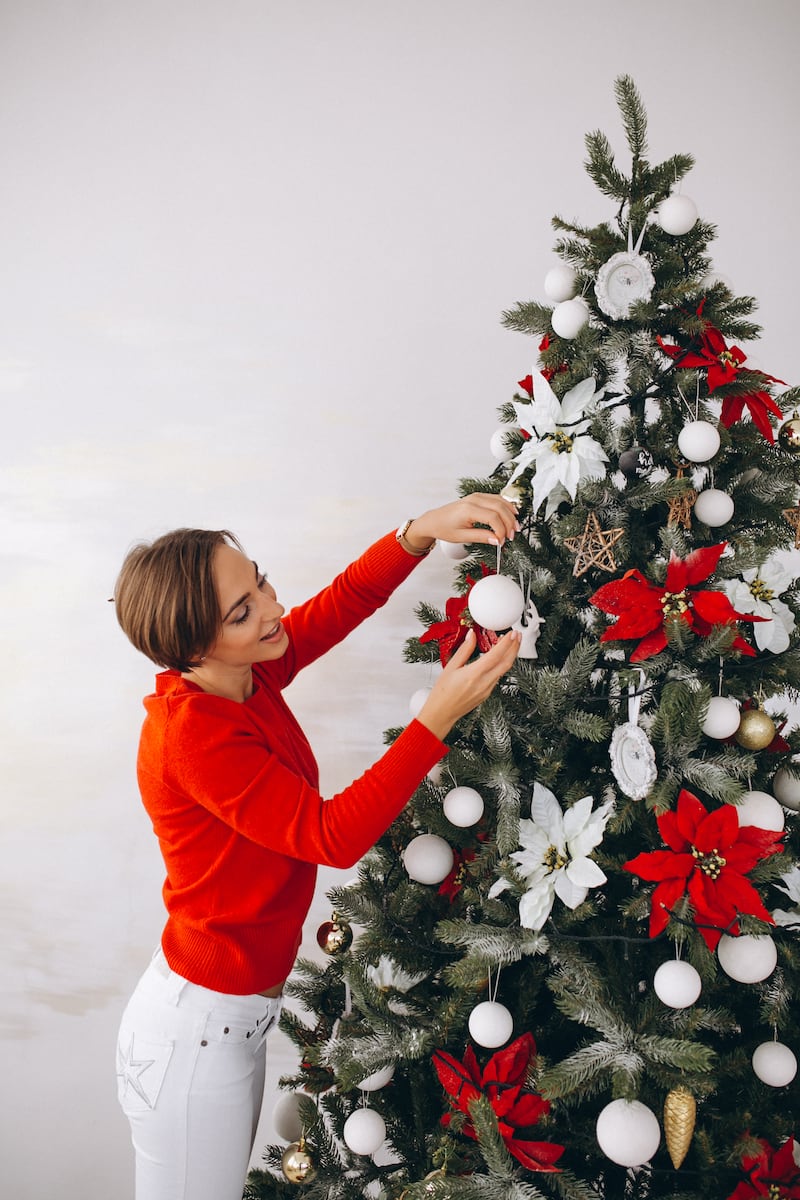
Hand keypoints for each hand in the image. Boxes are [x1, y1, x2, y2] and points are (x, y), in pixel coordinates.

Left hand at [404, 493, 519, 552]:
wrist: (434, 520)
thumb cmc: (444, 528)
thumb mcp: (462, 537)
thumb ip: (481, 537)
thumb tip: (497, 540)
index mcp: (468, 510)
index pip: (493, 518)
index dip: (501, 530)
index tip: (502, 541)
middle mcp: (473, 500)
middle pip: (500, 508)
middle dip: (509, 522)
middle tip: (511, 536)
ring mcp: (476, 496)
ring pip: (500, 501)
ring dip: (510, 514)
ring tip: (514, 527)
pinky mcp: (478, 497)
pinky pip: (496, 498)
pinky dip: (506, 506)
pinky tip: (511, 514)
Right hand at [415, 628, 520, 740]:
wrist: (442, 713)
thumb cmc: (443, 693)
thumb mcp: (451, 667)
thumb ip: (464, 650)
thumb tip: (471, 635)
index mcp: (474, 674)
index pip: (496, 655)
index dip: (506, 642)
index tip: (512, 633)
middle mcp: (484, 682)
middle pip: (506, 663)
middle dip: (515, 648)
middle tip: (518, 636)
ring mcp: (487, 689)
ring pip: (504, 670)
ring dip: (509, 656)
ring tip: (510, 645)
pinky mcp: (487, 693)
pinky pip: (498, 677)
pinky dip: (502, 665)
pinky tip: (499, 659)